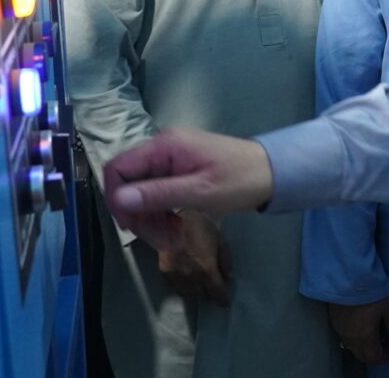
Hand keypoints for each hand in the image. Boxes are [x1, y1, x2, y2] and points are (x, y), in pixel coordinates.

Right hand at [104, 127, 273, 249]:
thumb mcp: (198, 192)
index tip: (131, 226)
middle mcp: (163, 148)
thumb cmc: (239, 180)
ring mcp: (171, 159)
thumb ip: (157, 194)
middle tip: (160, 241)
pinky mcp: (179, 171)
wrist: (272, 173)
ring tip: (173, 240)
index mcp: (164, 146)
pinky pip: (157, 193)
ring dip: (151, 220)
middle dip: (139, 216)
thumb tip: (118, 199)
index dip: (117, 199)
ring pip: (142, 193)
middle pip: (129, 184)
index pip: (118, 168)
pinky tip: (176, 229)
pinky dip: (162, 214)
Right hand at [156, 210, 232, 305]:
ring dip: (196, 292)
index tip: (225, 303)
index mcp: (207, 270)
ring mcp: (177, 277)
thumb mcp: (220, 240)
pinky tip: (187, 281)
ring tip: (200, 286)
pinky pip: (177, 288)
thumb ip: (225, 261)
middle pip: (202, 296)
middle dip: (209, 294)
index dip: (222, 300)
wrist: (173, 222)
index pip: (217, 293)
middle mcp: (192, 278)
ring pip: (189, 295)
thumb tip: (228, 278)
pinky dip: (184, 288)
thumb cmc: (200, 228)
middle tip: (212, 289)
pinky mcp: (166, 274)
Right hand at [329, 295, 388, 364]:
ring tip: (373, 337)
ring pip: (353, 348)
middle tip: (384, 347)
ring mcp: (341, 330)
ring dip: (363, 348)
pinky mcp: (335, 322)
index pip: (374, 357)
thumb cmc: (373, 291)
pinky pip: (345, 338)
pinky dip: (355, 339)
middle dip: (374, 356)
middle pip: (362, 356)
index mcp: (366, 336)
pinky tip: (361, 328)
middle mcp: (352, 338)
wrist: (350, 277)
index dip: (384, 358)